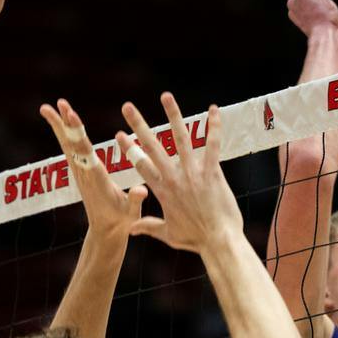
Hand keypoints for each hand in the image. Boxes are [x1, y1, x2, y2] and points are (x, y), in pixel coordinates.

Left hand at [40, 99, 144, 239]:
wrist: (105, 232)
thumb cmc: (121, 221)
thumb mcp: (131, 213)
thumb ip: (135, 200)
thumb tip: (142, 190)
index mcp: (97, 179)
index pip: (85, 153)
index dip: (79, 134)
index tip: (72, 117)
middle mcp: (84, 173)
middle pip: (72, 145)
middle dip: (65, 124)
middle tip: (59, 105)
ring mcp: (80, 172)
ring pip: (67, 144)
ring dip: (60, 125)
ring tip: (49, 107)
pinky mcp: (80, 172)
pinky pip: (70, 148)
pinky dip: (64, 133)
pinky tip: (61, 121)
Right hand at [120, 95, 240, 254]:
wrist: (218, 241)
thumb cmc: (195, 239)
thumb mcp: (168, 234)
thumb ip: (149, 227)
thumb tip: (131, 229)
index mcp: (162, 190)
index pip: (140, 164)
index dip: (129, 148)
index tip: (119, 133)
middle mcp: (174, 177)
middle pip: (152, 146)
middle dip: (139, 124)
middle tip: (127, 107)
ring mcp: (193, 173)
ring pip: (180, 138)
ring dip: (173, 115)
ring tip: (165, 96)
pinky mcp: (212, 172)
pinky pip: (212, 145)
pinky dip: (214, 126)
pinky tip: (213, 109)